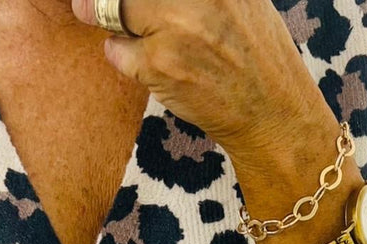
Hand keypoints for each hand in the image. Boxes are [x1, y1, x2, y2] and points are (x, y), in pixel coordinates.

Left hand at [70, 0, 322, 165]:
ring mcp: (176, 25)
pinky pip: (116, 50)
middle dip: (114, 1)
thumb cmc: (253, 52)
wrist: (271, 110)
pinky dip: (124, 58)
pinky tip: (153, 68)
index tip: (127, 1)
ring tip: (148, 40)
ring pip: (115, 9)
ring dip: (122, 25)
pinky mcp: (160, 63)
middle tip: (95, 6)